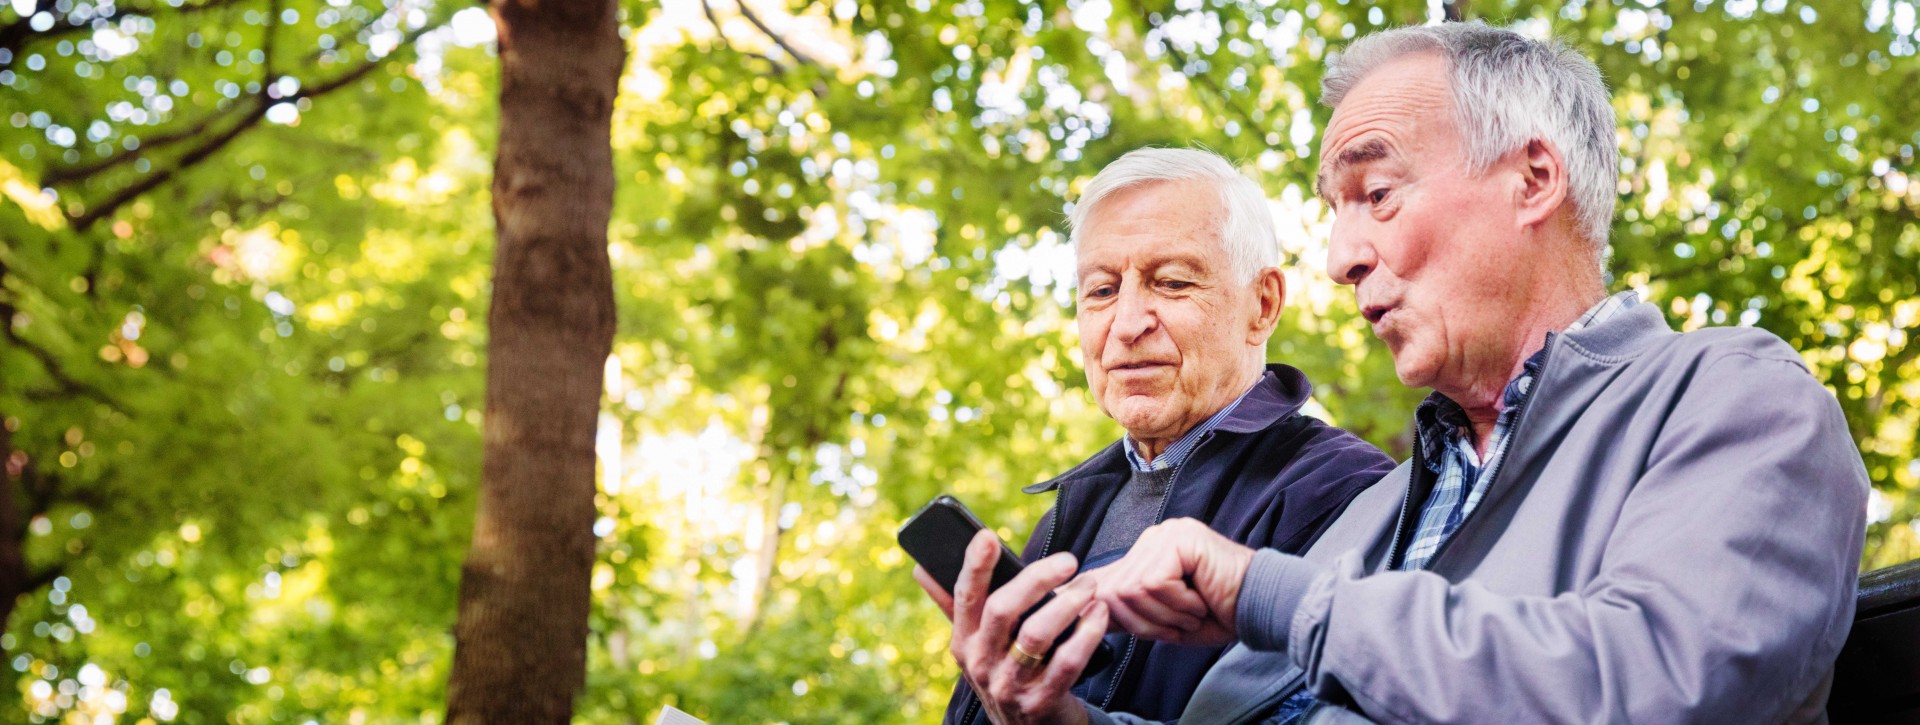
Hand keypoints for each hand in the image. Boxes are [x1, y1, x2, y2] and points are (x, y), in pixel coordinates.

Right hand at [936, 529, 1106, 724]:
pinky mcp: (1040, 703)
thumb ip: (954, 607)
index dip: (974, 566)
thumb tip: (921, 567)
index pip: (964, 597)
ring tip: (1090, 585)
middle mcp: (981, 663)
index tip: (988, 536)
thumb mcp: (976, 645)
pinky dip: (1087, 634)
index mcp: (963, 641)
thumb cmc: (1005, 672)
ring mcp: (1009, 686)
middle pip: (1002, 610)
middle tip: (1068, 561)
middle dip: (1036, 579)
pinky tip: (1099, 614)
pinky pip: (1067, 663)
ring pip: (1036, 635)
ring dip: (1068, 604)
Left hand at [1076, 518, 1254, 645]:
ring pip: (1132, 589)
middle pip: (1114, 591)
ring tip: (1192, 612)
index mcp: (1148, 554)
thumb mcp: (1163, 619)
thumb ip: (1127, 610)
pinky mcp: (1180, 540)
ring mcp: (1168, 535)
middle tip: (1179, 625)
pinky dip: (1177, 604)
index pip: (1108, 579)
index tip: (1107, 624)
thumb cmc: (1218, 614)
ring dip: (1164, 615)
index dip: (1106, 610)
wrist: (1261, 610)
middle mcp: (1154, 539)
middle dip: (1145, 622)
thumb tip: (1086, 608)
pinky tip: (1200, 601)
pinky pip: (1153, 583)